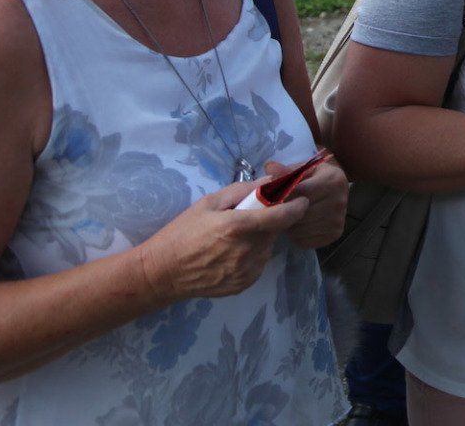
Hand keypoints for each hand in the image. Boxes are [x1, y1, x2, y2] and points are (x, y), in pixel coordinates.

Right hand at [134, 180, 308, 303]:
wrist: (162, 273)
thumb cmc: (182, 232)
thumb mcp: (208, 203)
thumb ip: (242, 190)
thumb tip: (270, 180)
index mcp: (238, 227)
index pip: (282, 216)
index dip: (296, 206)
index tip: (301, 200)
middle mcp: (247, 251)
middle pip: (274, 231)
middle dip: (270, 221)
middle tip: (249, 218)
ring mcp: (247, 270)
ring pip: (268, 247)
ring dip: (261, 239)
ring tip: (235, 238)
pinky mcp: (244, 284)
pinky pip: (258, 263)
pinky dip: (253, 255)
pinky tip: (231, 254)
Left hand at [261, 156, 349, 248]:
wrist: (332, 190)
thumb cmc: (312, 178)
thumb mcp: (301, 170)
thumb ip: (285, 171)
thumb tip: (269, 166)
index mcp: (334, 179)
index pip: (301, 192)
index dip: (281, 196)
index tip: (269, 198)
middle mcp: (340, 200)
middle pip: (301, 212)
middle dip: (285, 212)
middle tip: (276, 209)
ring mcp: (339, 219)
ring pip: (301, 228)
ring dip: (289, 225)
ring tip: (287, 217)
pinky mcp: (335, 234)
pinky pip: (306, 240)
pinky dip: (296, 236)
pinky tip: (297, 226)